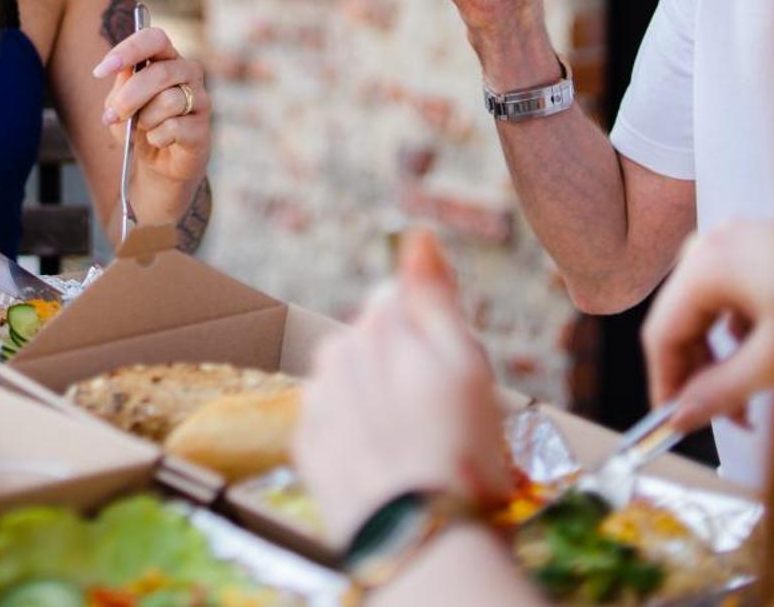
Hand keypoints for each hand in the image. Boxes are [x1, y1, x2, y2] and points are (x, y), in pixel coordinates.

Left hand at [92, 23, 210, 186]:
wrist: (156, 165)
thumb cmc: (138, 127)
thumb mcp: (119, 104)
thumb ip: (122, 86)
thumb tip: (124, 72)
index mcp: (166, 58)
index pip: (154, 39)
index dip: (129, 50)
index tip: (101, 71)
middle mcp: (188, 72)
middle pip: (160, 72)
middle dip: (129, 96)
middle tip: (113, 115)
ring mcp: (200, 99)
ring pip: (167, 101)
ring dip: (145, 120)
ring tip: (144, 128)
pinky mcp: (202, 128)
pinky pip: (173, 128)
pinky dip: (156, 138)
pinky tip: (160, 141)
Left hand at [296, 231, 513, 547]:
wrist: (420, 539)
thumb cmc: (460, 450)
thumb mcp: (466, 364)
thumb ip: (434, 295)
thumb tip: (417, 235)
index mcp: (380, 323)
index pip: (401, 298)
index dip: (434, 333)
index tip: (453, 372)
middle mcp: (337, 351)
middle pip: (375, 338)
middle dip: (403, 363)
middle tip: (441, 414)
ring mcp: (318, 399)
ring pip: (352, 378)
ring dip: (377, 398)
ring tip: (414, 443)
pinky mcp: (307, 444)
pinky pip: (335, 421)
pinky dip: (357, 434)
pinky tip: (384, 462)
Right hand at [642, 221, 773, 429]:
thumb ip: (720, 391)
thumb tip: (680, 418)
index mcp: (707, 263)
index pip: (660, 333)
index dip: (664, 384)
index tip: (673, 423)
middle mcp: (713, 245)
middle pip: (681, 322)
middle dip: (697, 375)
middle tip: (720, 419)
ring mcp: (736, 243)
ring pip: (705, 314)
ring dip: (720, 360)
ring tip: (748, 401)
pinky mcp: (758, 250)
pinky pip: (728, 300)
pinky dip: (739, 337)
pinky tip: (764, 364)